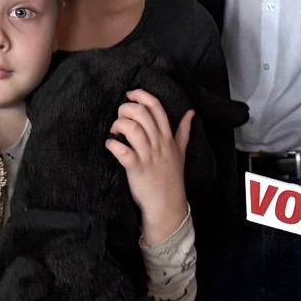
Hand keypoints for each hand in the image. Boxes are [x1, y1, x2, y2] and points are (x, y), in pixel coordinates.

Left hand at [105, 90, 194, 245]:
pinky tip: (110, 145)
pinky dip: (112, 145)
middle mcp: (159, 144)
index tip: (130, 95)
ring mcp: (148, 156)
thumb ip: (184, 131)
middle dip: (126, 109)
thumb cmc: (172, 178)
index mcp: (168, 138)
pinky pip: (122, 151)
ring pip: (132, 129)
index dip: (142, 96)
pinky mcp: (136, 168)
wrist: (167, 205)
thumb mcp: (181, 152)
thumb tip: (191, 113)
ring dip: (118, 125)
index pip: (157, 108)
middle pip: (142, 114)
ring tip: (115, 131)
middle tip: (120, 116)